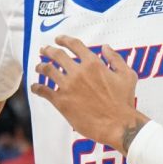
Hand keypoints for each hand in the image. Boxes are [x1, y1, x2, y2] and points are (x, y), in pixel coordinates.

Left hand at [30, 36, 145, 152]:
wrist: (118, 124)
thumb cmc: (124, 101)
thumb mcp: (127, 75)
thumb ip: (115, 58)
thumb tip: (106, 47)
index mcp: (93, 63)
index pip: (74, 45)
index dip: (64, 40)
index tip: (58, 39)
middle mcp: (78, 72)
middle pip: (57, 55)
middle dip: (48, 50)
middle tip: (44, 50)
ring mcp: (68, 86)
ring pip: (48, 70)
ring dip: (41, 66)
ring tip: (38, 66)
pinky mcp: (61, 102)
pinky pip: (44, 91)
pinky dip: (37, 87)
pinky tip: (35, 87)